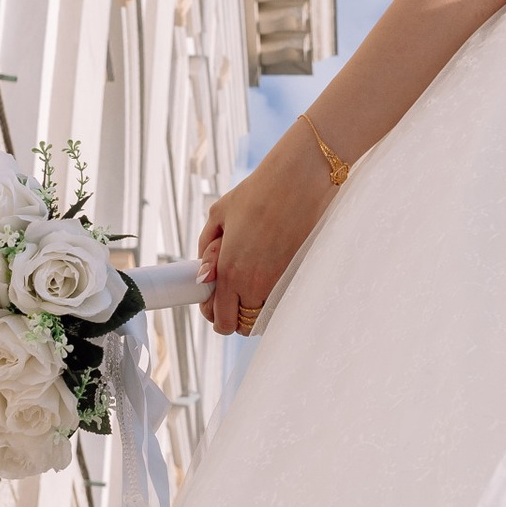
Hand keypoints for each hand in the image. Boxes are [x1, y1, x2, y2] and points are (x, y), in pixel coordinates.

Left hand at [197, 126, 337, 333]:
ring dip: (257, 306)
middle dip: (237, 315)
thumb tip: (205, 271)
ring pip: (266, 316)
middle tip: (234, 292)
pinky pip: (285, 299)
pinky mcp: (300, 274)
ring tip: (255, 279)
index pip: (222, 321)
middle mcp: (256, 284)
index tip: (216, 302)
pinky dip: (277, 294)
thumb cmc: (258, 192)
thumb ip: (207, 246)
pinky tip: (273, 270)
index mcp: (231, 272)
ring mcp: (281, 282)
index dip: (216, 317)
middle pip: (244, 326)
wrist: (298, 180)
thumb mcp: (220, 214)